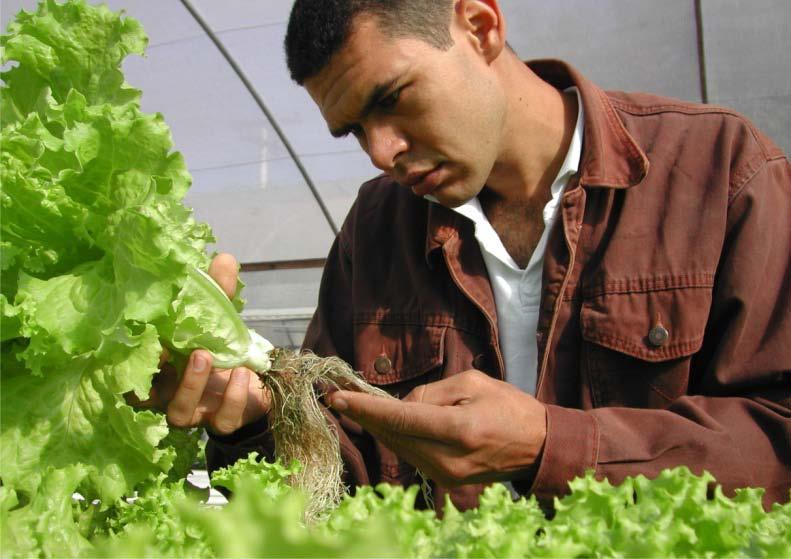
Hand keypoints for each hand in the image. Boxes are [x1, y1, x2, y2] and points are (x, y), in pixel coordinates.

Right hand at [127, 253, 270, 434]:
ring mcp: (193, 410)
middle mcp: (167, 392)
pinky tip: (240, 373)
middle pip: (144, 396)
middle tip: (171, 346)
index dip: (130, 355)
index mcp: (158, 365)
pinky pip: (220, 420)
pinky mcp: (220, 421)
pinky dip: (231, 397)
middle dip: (154, 372)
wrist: (257, 378)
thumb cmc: (223, 347)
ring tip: (205, 355)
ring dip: (190, 384)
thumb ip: (220, 293)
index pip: (130, 366)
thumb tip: (223, 258)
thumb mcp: (220, 318)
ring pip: (178, 412)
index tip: (144, 333)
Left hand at [327, 370, 545, 485]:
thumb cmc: (509, 406)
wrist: (538, 447)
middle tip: (339, 397)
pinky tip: (386, 423)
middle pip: (393, 436)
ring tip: (356, 407)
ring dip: (377, 428)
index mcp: (458, 429)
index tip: (338, 397)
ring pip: (398, 447)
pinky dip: (396, 438)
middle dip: (364, 416)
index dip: (365, 408)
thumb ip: (432, 392)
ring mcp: (446, 474)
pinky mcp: (445, 480)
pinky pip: (411, 455)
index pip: (400, 419)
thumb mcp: (473, 383)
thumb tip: (401, 405)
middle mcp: (448, 458)